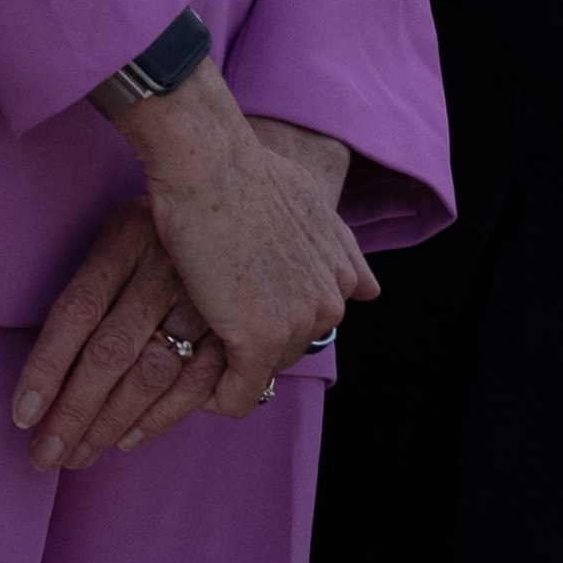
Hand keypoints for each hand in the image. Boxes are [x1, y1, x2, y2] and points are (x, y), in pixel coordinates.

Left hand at [6, 209, 224, 480]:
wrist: (243, 184)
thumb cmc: (172, 216)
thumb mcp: (126, 225)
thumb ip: (99, 283)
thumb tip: (54, 363)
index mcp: (127, 234)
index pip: (76, 310)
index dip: (46, 366)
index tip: (24, 415)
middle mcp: (164, 261)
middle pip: (109, 351)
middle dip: (74, 413)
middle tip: (45, 456)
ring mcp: (206, 291)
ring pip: (150, 371)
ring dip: (112, 422)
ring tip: (79, 456)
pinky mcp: (240, 318)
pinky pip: (197, 378)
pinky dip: (163, 416)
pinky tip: (129, 440)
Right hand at [112, 75, 369, 383]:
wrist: (210, 166)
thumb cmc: (243, 174)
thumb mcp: (311, 205)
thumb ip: (341, 250)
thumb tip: (371, 288)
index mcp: (341, 274)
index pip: (305, 321)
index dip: (267, 316)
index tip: (234, 302)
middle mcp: (330, 302)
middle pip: (283, 348)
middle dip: (248, 338)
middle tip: (207, 312)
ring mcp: (299, 324)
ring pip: (259, 371)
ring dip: (227, 363)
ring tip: (193, 330)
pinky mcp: (261, 343)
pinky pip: (239, 396)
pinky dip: (213, 396)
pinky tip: (191, 377)